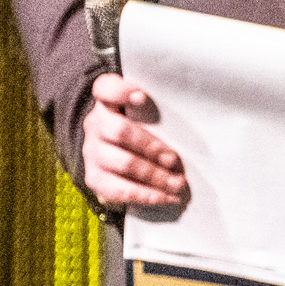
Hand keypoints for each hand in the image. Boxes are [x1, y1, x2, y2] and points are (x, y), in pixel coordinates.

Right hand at [83, 71, 188, 211]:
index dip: (120, 91)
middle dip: (151, 146)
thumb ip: (154, 113)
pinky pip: (121, 190)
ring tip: (178, 184)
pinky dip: (147, 195)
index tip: (141, 96)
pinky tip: (166, 197)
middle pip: (121, 131)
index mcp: (106, 103)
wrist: (110, 160)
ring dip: (156, 176)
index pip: (105, 88)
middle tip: (174, 159)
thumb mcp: (142, 116)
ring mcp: (92, 153)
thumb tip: (192, 120)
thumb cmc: (137, 132)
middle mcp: (95, 125)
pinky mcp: (95, 178)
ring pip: (125, 163)